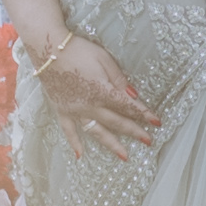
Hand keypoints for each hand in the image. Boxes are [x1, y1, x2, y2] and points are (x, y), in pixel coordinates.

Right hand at [38, 36, 163, 164]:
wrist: (48, 50)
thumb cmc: (78, 50)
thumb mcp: (104, 59)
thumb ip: (118, 79)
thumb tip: (133, 95)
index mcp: (103, 91)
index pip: (128, 106)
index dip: (144, 113)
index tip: (157, 122)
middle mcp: (90, 106)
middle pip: (116, 121)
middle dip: (134, 131)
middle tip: (148, 141)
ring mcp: (75, 111)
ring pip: (96, 131)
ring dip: (112, 144)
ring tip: (124, 156)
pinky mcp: (62, 110)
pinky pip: (68, 131)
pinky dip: (74, 143)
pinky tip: (80, 155)